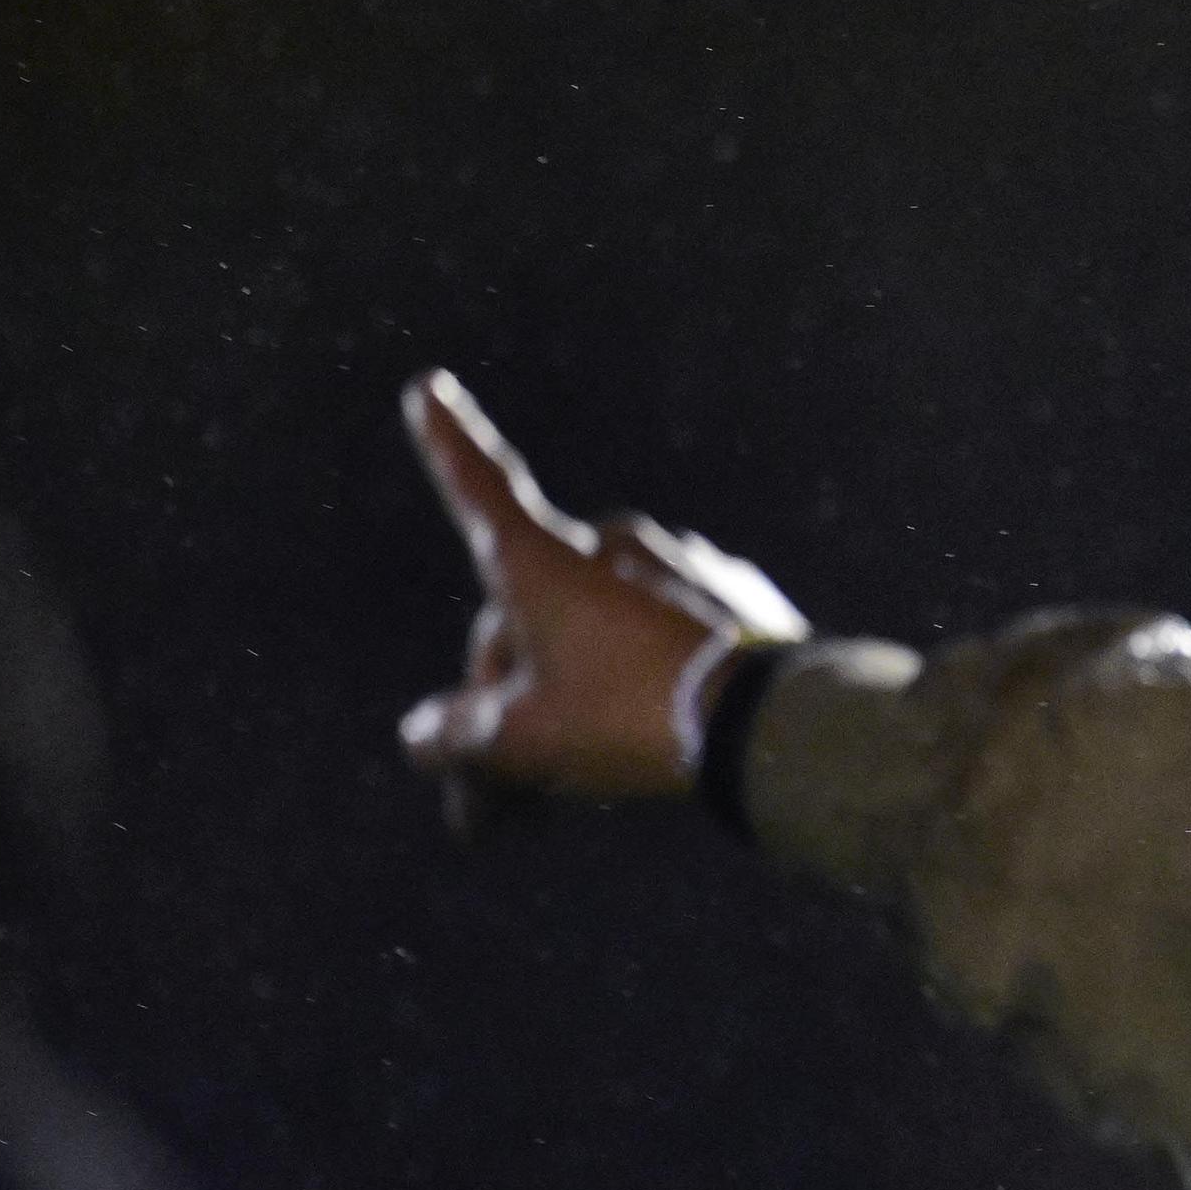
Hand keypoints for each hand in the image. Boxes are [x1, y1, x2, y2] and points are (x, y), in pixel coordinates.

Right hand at [395, 370, 809, 821]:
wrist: (769, 726)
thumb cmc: (627, 720)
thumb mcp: (523, 740)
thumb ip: (460, 734)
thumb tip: (421, 736)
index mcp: (546, 560)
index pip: (481, 489)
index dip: (449, 443)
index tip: (429, 387)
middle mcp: (611, 543)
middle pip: (536, 617)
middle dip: (509, 698)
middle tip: (494, 802)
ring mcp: (680, 563)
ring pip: (605, 630)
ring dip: (579, 695)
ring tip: (577, 783)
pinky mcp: (738, 596)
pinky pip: (671, 634)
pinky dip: (648, 679)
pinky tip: (648, 742)